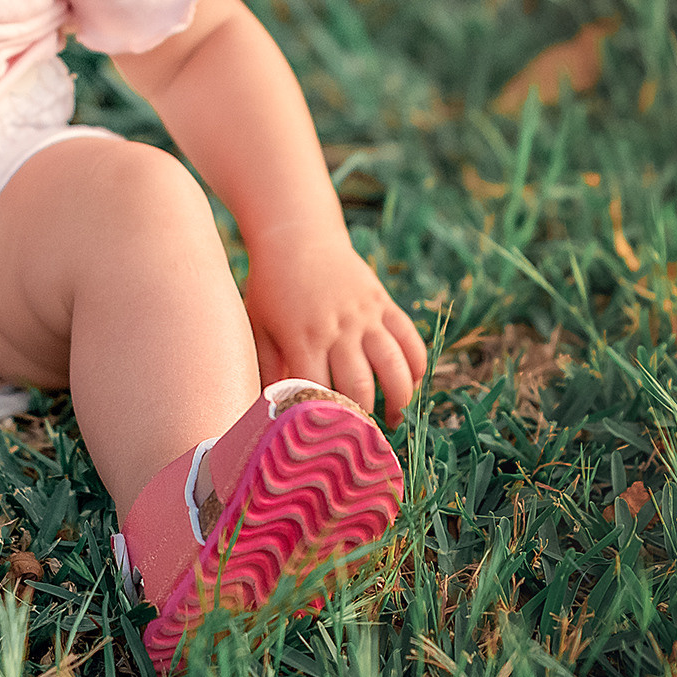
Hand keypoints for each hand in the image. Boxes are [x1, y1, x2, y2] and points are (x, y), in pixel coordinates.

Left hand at [242, 230, 427, 425]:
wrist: (297, 236)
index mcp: (303, 338)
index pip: (320, 391)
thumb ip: (266, 368)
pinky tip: (411, 384)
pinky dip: (417, 366)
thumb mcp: (258, 325)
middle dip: (363, 417)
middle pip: (361, 386)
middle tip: (361, 435)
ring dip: (399, 398)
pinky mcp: (384, 303)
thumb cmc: (270, 286)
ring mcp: (365, 315)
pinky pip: (410, 339)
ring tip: (392, 418)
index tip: (327, 440)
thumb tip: (266, 410)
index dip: (325, 419)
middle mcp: (338, 328)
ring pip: (395, 365)